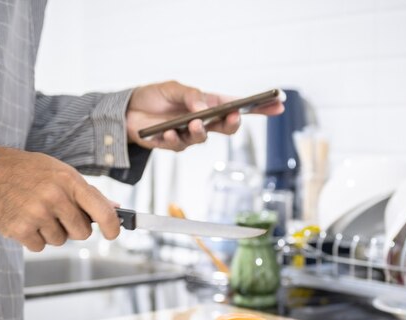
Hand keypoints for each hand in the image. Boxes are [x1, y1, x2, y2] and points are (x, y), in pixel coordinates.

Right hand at [0, 145, 120, 251]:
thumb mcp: (60, 172)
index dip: (112, 227)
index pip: (102, 211)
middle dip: (74, 229)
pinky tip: (24, 220)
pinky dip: (33, 238)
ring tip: (36, 213)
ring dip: (51, 232)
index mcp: (69, 181)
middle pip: (82, 233)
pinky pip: (39, 246)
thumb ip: (87, 192)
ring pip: (60, 241)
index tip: (113, 233)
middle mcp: (55, 197)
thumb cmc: (26, 170)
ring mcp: (36, 214)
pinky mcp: (19, 228)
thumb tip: (115, 208)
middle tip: (59, 216)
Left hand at [126, 80, 283, 150]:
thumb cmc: (154, 97)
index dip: (259, 108)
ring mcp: (189, 135)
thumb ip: (190, 95)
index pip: (238, 107)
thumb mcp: (173, 88)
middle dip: (232, 123)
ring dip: (200, 130)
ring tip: (194, 123)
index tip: (278, 104)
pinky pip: (178, 145)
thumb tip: (203, 106)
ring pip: (203, 137)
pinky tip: (169, 133)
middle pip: (226, 126)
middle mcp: (203, 121)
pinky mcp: (172, 145)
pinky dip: (173, 138)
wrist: (127, 111)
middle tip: (233, 116)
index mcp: (208, 104)